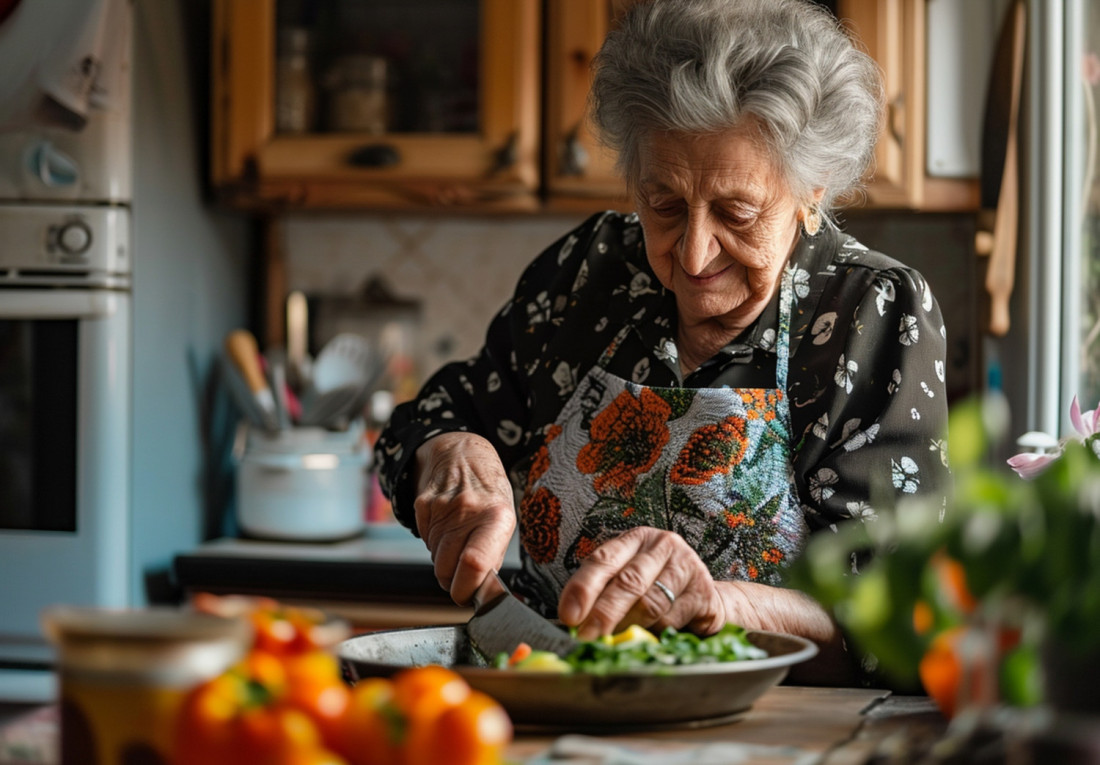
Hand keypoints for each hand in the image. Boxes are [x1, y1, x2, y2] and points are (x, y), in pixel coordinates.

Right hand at [413, 432, 515, 605]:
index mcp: (497, 518)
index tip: (469, 597)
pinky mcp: (422, 506)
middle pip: (446, 569)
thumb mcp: (505, 520)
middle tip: (464, 574)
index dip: (467, 589)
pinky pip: (425, 542)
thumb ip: (493, 557)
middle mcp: (469, 511)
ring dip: (445, 562)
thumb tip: (480, 592)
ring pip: (434, 560)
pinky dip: (435, 543)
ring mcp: (442, 507)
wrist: (463, 454)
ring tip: (459, 541)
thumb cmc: (490, 494)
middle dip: (453, 582)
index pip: (474, 564)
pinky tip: (447, 526)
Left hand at [556, 526, 725, 638]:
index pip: (603, 559)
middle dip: (603, 613)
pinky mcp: (703, 591)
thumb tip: (574, 623)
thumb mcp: (630, 584)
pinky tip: (652, 636)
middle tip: (586, 637)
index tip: (568, 615)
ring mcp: (686, 565)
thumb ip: (605, 594)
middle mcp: (661, 545)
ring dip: (628, 627)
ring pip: (649, 603)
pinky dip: (656, 633)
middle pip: (627, 581)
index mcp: (635, 540)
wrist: (705, 600)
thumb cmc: (658, 591)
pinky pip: (671, 619)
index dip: (583, 587)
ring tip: (615, 643)